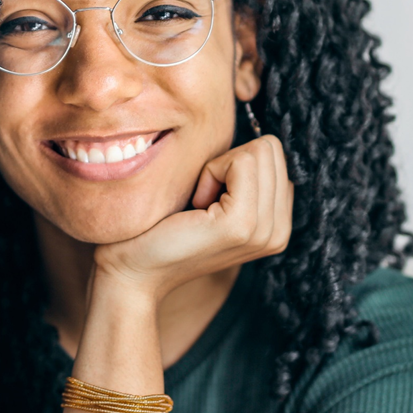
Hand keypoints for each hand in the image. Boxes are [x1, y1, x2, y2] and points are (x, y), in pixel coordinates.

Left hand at [94, 135, 292, 301]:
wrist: (134, 271)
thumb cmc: (163, 230)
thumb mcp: (216, 201)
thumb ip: (245, 179)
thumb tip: (257, 141)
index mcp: (278, 225)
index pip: (277, 157)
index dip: (236, 164)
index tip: (208, 197)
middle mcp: (279, 232)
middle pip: (271, 150)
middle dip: (230, 162)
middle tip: (202, 199)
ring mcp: (264, 230)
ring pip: (259, 151)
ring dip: (219, 167)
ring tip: (199, 204)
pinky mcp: (241, 223)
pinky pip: (241, 161)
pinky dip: (211, 171)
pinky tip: (195, 204)